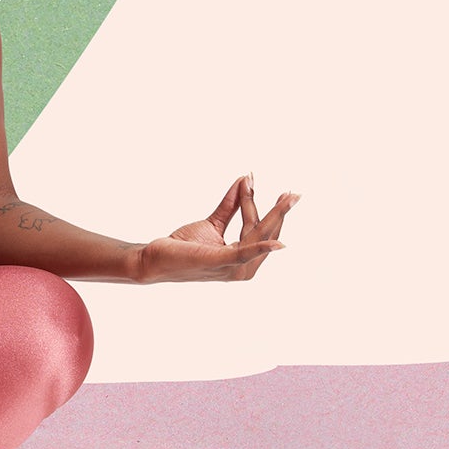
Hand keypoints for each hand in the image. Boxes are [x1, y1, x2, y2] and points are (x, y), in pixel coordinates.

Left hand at [138, 174, 298, 282]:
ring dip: (273, 214)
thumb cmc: (183, 247)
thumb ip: (230, 206)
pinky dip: (261, 247)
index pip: (259, 230)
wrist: (156, 259)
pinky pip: (245, 252)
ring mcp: (232, 267)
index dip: (264, 207)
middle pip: (265, 233)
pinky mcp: (220, 261)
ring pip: (258, 234)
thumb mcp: (212, 223)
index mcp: (243, 259)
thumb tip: (244, 180)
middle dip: (279, 212)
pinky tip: (277, 243)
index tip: (256, 180)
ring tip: (285, 196)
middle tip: (293, 193)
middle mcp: (242, 268)